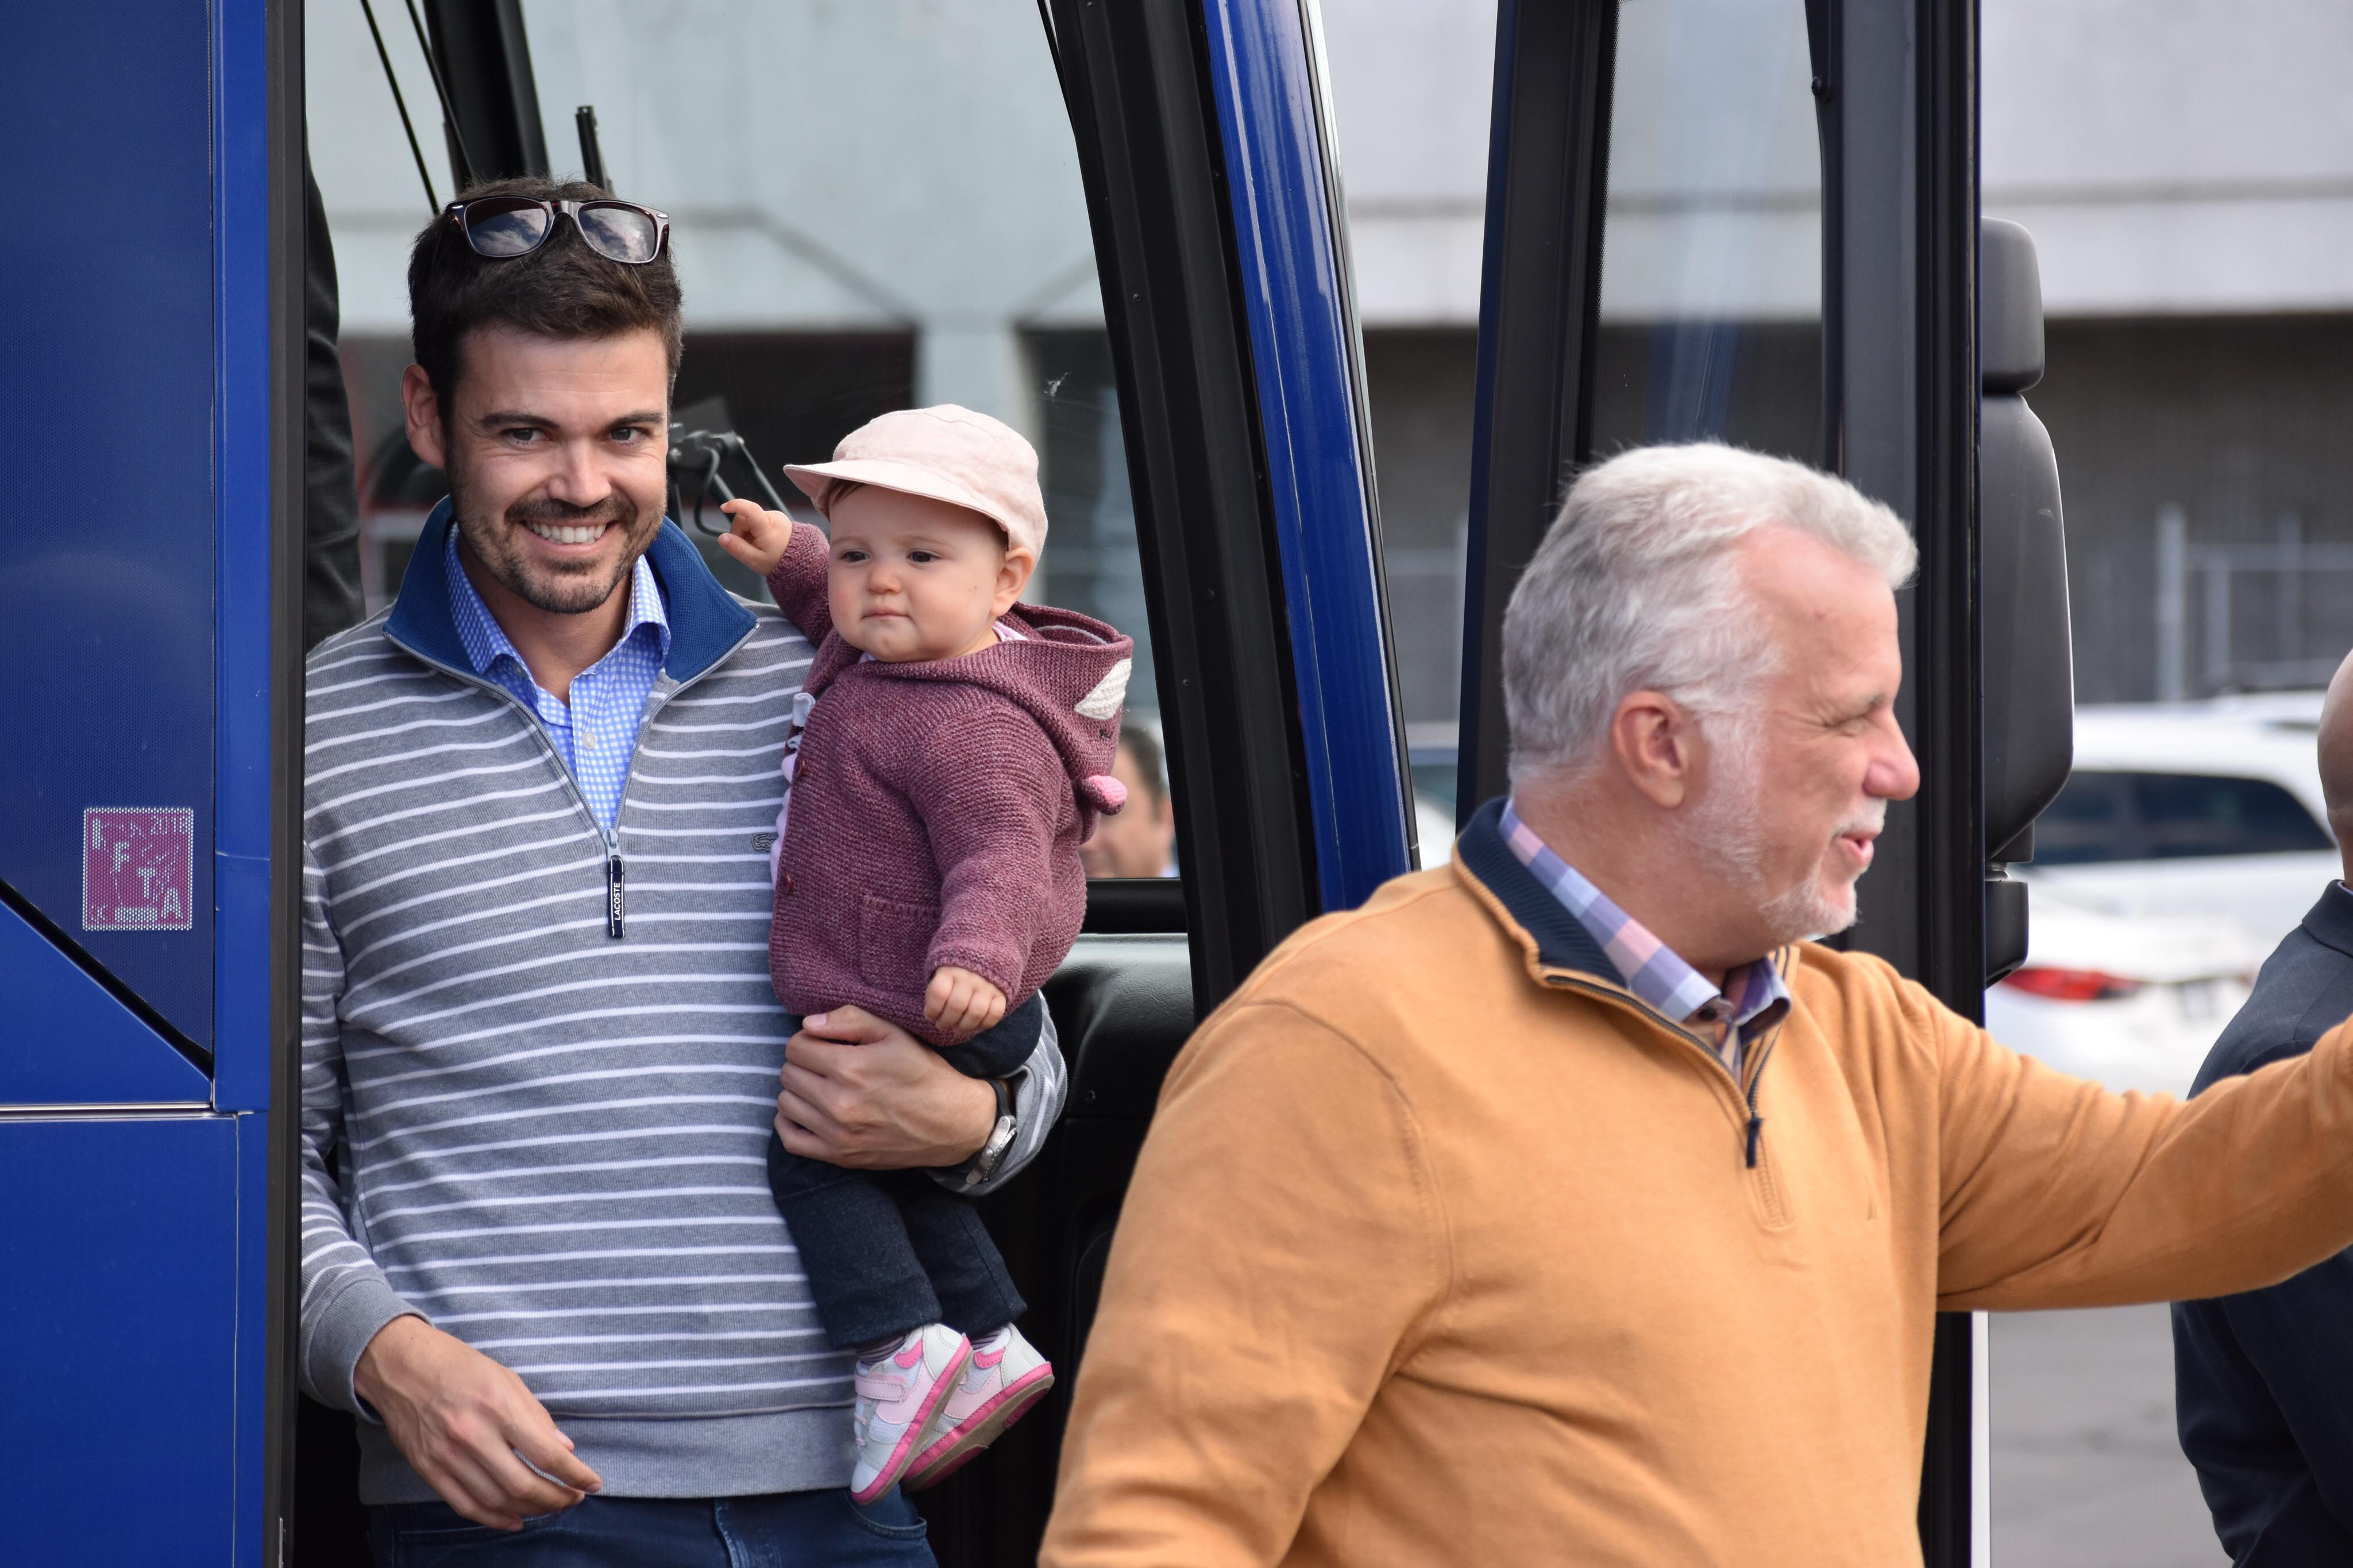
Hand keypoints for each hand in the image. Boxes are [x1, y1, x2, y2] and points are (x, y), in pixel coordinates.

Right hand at [354, 1315, 602, 1529]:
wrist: (401, 1365)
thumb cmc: (460, 1366)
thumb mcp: (508, 1379)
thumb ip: (537, 1417)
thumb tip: (565, 1451)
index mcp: (498, 1407)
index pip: (547, 1454)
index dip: (575, 1475)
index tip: (592, 1483)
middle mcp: (472, 1435)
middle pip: (523, 1485)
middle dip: (556, 1499)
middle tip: (573, 1498)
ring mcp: (446, 1456)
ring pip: (496, 1501)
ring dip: (529, 1510)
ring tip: (549, 1507)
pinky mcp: (428, 1470)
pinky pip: (465, 1506)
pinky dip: (493, 1519)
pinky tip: (514, 1519)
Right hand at [716, 497, 793, 576]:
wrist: (798, 561)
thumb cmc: (778, 562)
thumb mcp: (755, 560)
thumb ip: (737, 549)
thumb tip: (722, 538)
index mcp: (768, 526)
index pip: (750, 509)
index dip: (735, 505)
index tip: (724, 507)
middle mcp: (773, 516)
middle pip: (744, 518)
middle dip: (740, 533)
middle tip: (748, 548)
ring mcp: (775, 516)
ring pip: (749, 520)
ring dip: (747, 533)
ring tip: (757, 547)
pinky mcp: (776, 517)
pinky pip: (757, 521)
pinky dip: (755, 532)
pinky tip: (761, 542)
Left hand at [776, 1005, 998, 1168]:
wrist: (952, 1122)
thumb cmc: (923, 1073)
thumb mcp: (894, 1034)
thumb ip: (849, 1020)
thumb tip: (807, 1024)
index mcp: (852, 1068)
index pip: (796, 1047)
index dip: (808, 1040)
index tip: (825, 1044)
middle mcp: (840, 1103)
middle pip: (789, 1074)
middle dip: (804, 1063)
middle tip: (826, 1064)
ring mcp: (838, 1133)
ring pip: (786, 1103)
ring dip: (798, 1090)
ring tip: (821, 1086)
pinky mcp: (840, 1156)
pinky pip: (791, 1140)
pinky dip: (789, 1123)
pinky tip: (806, 1110)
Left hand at [926, 965, 1007, 1038]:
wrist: (986, 949)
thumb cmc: (956, 967)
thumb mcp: (941, 969)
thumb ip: (936, 989)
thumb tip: (932, 1015)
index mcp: (950, 969)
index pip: (938, 993)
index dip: (932, 1010)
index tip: (930, 1016)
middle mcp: (969, 976)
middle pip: (956, 1006)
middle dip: (946, 1022)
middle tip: (942, 1025)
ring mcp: (987, 985)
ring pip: (975, 1013)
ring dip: (964, 1027)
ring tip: (957, 1028)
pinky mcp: (1001, 992)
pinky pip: (995, 1014)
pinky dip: (984, 1025)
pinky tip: (975, 1025)